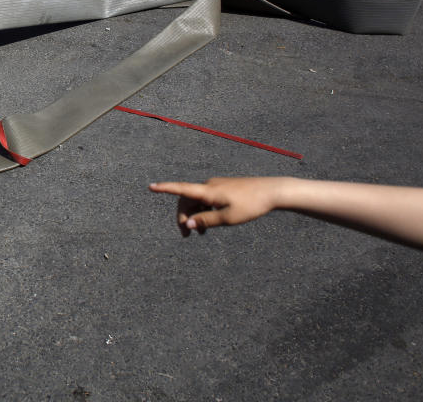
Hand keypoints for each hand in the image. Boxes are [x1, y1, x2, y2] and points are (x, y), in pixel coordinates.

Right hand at [149, 177, 289, 235]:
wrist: (272, 191)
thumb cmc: (251, 205)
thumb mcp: (228, 218)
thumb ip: (206, 221)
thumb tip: (189, 224)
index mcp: (208, 191)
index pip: (181, 189)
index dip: (165, 188)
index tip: (150, 186)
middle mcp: (209, 186)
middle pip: (187, 200)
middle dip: (183, 217)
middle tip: (186, 236)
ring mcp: (216, 187)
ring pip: (197, 201)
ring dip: (195, 216)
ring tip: (199, 234)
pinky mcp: (223, 189)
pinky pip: (207, 200)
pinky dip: (203, 212)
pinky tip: (209, 225)